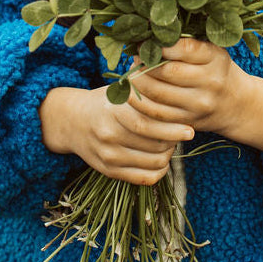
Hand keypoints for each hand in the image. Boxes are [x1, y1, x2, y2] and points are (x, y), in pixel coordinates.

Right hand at [38, 84, 194, 184]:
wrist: (72, 121)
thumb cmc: (105, 102)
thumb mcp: (121, 89)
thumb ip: (145, 87)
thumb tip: (177, 82)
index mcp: (113, 111)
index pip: (148, 123)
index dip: (172, 127)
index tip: (190, 126)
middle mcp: (109, 135)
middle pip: (153, 144)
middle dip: (174, 140)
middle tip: (185, 133)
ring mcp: (108, 156)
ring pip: (151, 162)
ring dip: (168, 155)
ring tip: (171, 144)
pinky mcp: (108, 171)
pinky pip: (143, 178)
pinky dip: (158, 171)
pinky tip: (162, 160)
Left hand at [128, 37, 262, 155]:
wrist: (236, 104)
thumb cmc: (216, 69)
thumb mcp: (212, 51)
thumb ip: (187, 42)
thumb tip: (150, 29)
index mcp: (216, 59)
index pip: (185, 48)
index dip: (160, 44)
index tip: (146, 39)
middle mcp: (210, 82)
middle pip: (167, 71)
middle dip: (145, 63)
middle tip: (135, 55)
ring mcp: (199, 104)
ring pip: (158, 93)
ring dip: (138, 81)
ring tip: (132, 72)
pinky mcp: (187, 121)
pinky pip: (156, 114)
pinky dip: (139, 102)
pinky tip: (133, 91)